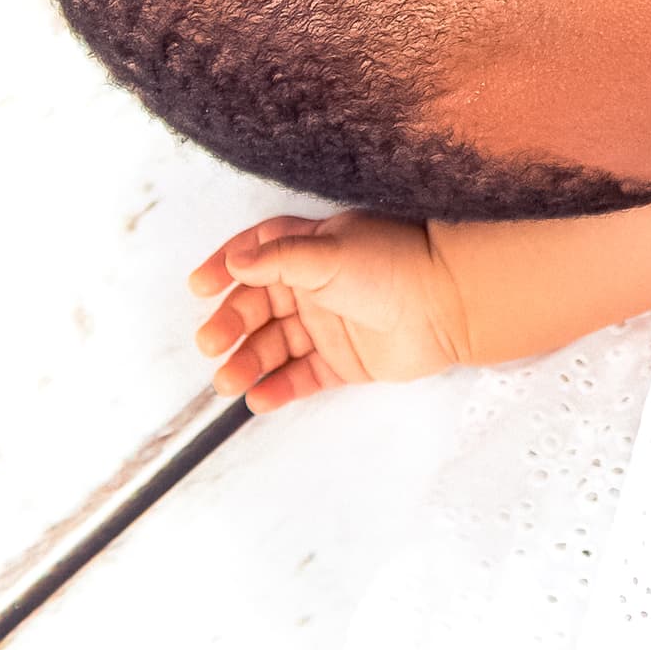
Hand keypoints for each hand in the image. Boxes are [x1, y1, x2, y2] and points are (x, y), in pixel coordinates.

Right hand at [186, 211, 464, 408]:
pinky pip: (302, 377)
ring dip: (248, 362)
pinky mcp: (345, 362)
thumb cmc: (395, 265)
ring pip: (275, 346)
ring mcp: (330, 326)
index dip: (226, 267)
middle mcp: (317, 287)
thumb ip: (278, 258)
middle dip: (230, 323)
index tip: (200, 286)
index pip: (257, 255)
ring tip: (228, 381)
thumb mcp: (330, 252)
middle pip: (258, 306)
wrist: (450, 304)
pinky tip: (259, 399)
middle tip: (209, 342)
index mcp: (312, 250)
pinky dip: (279, 388)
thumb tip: (235, 261)